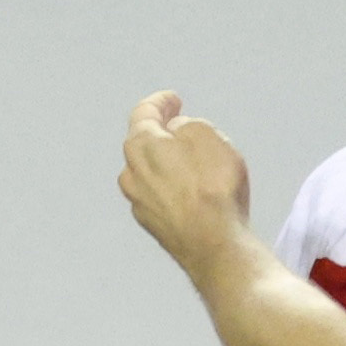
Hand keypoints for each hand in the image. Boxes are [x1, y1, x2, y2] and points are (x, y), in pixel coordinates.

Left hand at [118, 93, 255, 280]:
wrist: (214, 245)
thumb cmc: (213, 189)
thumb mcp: (208, 136)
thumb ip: (188, 126)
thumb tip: (178, 132)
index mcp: (140, 145)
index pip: (144, 113)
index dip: (160, 102)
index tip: (172, 99)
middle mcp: (131, 174)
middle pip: (143, 145)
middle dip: (161, 133)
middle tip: (180, 126)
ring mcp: (140, 204)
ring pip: (149, 174)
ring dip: (166, 163)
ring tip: (191, 162)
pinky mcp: (154, 227)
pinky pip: (160, 198)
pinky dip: (172, 189)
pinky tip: (191, 192)